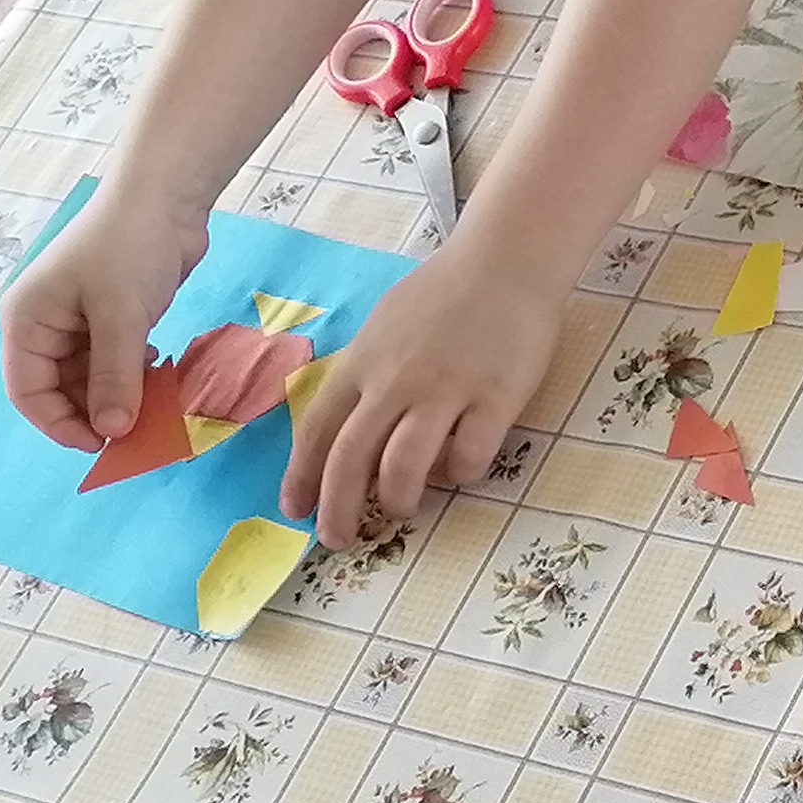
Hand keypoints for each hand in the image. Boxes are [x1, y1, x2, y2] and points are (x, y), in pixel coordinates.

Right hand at [2, 191, 213, 453]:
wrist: (164, 198)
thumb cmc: (129, 247)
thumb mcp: (120, 317)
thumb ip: (114, 377)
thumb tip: (112, 431)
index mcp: (26, 321)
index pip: (27, 392)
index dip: (59, 424)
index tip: (101, 445)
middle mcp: (44, 324)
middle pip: (58, 390)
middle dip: (93, 411)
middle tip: (135, 428)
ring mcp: (77, 321)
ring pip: (89, 379)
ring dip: (118, 394)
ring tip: (152, 399)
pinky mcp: (109, 317)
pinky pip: (112, 362)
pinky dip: (132, 374)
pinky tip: (157, 369)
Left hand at [284, 238, 564, 544]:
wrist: (507, 261)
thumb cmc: (444, 295)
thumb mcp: (384, 328)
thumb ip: (365, 376)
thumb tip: (347, 431)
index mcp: (363, 363)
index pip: (318, 430)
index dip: (302, 477)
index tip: (295, 511)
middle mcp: (396, 380)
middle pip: (351, 459)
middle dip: (339, 509)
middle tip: (338, 541)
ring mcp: (447, 390)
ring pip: (405, 466)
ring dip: (399, 499)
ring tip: (403, 510)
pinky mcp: (496, 398)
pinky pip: (469, 457)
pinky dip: (460, 475)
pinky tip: (461, 468)